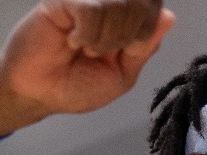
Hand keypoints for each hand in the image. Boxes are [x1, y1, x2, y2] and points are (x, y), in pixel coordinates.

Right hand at [0, 0, 174, 135]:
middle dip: (127, 35)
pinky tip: (73, 41)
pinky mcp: (61, 0)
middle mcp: (107, 3)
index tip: (127, 47)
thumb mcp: (122, 74)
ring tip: (87, 50)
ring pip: (117, 4)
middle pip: (139, 3)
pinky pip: (90, 8)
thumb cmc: (76, 85)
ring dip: (105, 38)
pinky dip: (87, 33)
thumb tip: (168, 16)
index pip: (153, 5)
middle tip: (102, 52)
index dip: (148, 26)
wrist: (38, 94)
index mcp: (126, 18)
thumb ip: (145, 46)